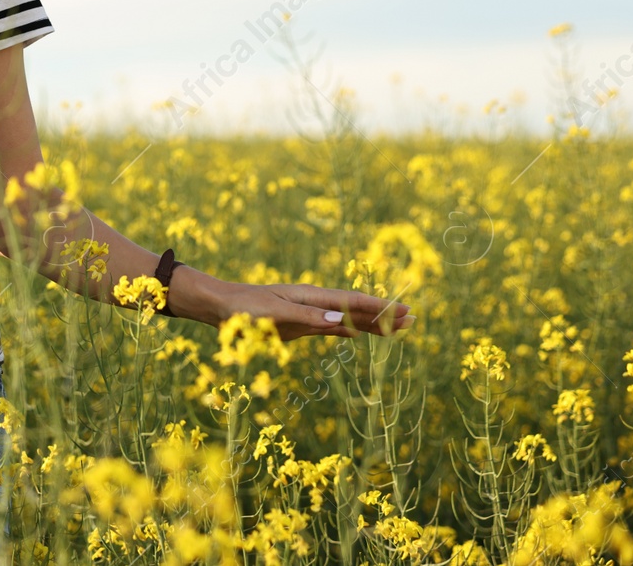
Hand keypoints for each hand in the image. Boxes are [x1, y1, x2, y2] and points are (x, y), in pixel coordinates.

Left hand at [216, 279, 413, 340]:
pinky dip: (347, 331)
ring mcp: (307, 314)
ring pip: (346, 320)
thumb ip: (308, 319)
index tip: (403, 310)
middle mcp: (313, 303)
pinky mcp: (298, 326)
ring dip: (370, 324)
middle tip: (412, 320)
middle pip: (355, 309)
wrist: (221, 307)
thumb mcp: (275, 314)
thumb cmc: (244, 308)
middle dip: (383, 314)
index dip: (379, 306)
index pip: (352, 301)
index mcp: (311, 296)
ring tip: (396, 329)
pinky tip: (360, 335)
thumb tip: (342, 323)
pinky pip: (330, 329)